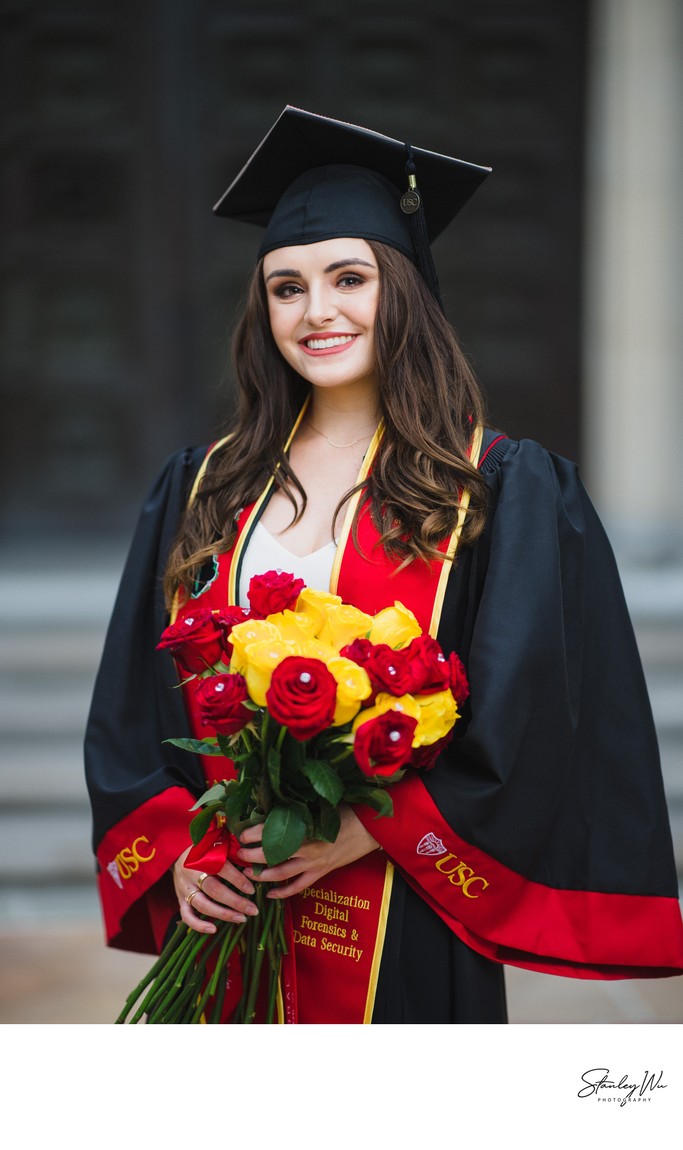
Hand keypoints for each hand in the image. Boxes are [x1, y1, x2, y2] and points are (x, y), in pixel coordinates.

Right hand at [172, 846, 259, 935]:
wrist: (179, 855)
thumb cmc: (206, 851)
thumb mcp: (217, 846)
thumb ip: (233, 854)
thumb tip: (253, 866)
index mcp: (202, 857)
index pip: (222, 869)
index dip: (238, 880)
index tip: (252, 890)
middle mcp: (192, 873)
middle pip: (214, 889)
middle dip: (235, 901)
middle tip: (253, 910)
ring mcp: (185, 888)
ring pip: (202, 904)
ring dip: (223, 914)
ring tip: (241, 919)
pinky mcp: (180, 899)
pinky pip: (187, 916)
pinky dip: (198, 925)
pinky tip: (213, 930)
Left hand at [236, 804, 379, 899]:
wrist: (369, 828)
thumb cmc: (345, 812)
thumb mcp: (320, 808)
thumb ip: (299, 812)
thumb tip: (273, 809)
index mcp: (306, 828)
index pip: (273, 831)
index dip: (255, 832)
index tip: (241, 832)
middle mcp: (307, 848)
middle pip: (272, 854)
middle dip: (252, 855)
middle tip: (239, 853)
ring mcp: (314, 863)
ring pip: (282, 873)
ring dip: (262, 874)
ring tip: (247, 872)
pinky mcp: (320, 873)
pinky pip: (297, 887)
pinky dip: (282, 892)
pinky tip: (268, 894)